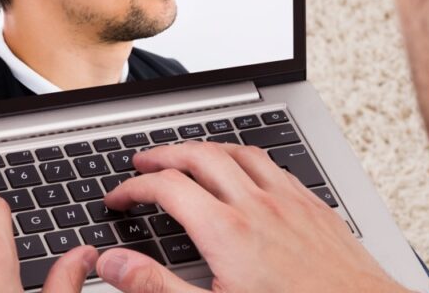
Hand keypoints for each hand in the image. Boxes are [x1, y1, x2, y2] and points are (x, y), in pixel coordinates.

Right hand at [97, 142, 409, 292]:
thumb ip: (156, 285)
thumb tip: (114, 263)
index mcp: (226, 232)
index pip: (166, 187)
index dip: (132, 188)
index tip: (118, 199)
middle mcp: (257, 206)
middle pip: (199, 156)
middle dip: (163, 154)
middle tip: (143, 162)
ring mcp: (289, 201)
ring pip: (239, 152)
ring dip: (205, 148)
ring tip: (187, 156)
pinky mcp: (314, 206)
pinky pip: (274, 165)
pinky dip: (246, 159)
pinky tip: (246, 172)